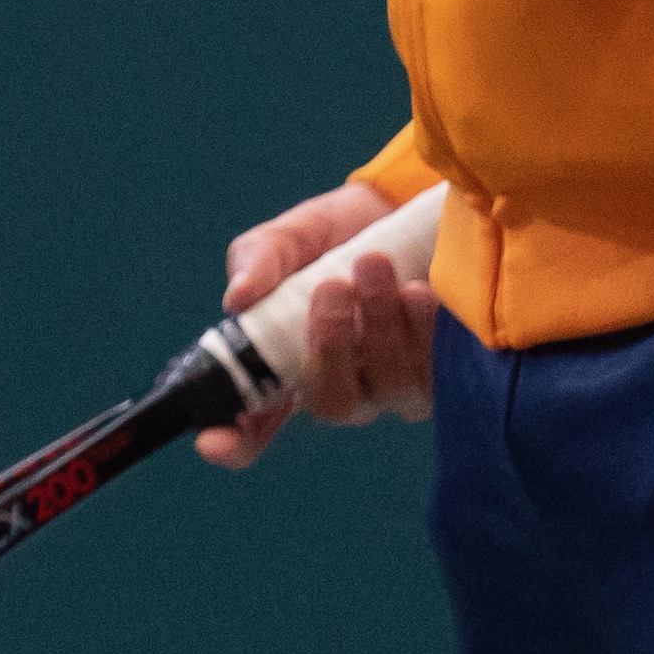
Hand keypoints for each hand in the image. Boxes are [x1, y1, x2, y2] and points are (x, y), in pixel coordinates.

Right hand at [195, 182, 437, 468]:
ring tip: (374, 263)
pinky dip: (423, 330)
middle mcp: (340, 389)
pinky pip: (435, 370)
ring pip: (389, 386)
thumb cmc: (329, 237)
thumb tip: (238, 298)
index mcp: (285, 369)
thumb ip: (260, 264)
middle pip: (332, 404)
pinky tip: (417, 291)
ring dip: (380, 325)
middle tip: (334, 286)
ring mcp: (392, 387)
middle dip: (332, 346)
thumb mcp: (285, 241)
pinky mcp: (440, 371)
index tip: (213, 440)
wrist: (394, 210)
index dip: (234, 443)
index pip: (253, 429)